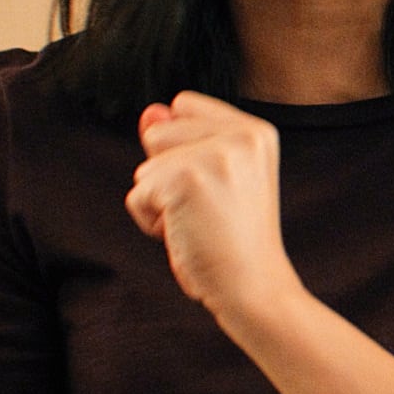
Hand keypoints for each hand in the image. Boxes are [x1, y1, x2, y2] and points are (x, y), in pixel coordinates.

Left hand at [127, 92, 301, 328]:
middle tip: (207, 209)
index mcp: (257, 131)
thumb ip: (182, 139)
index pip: (184, 106)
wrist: (254, 287)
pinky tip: (188, 235)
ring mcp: (214, 155)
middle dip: (167, 175)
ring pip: (145, 167)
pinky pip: (137, 195)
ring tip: (199, 223)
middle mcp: (242, 135)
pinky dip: (151, 222)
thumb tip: (150, 113)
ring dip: (159, 201)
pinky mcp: (185, 178)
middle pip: (158, 133)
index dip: (182, 148)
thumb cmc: (234, 241)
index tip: (216, 186)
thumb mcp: (215, 180)